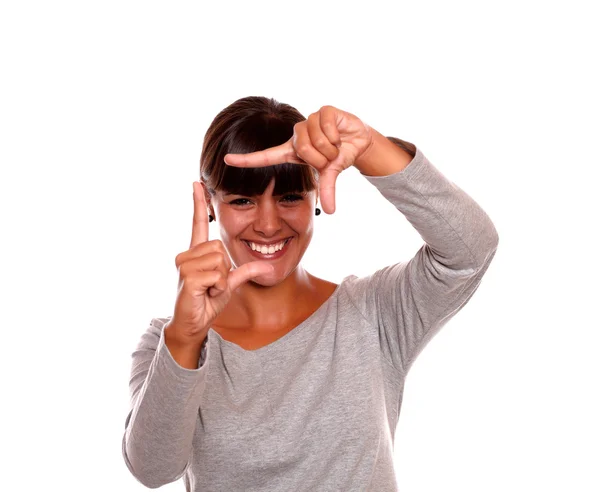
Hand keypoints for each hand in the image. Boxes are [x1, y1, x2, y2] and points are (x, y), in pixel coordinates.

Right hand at [166, 182, 275, 345]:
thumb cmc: (207, 302)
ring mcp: (184, 265)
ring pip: (220, 260)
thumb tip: (268, 266)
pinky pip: (217, 275)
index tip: (196, 183)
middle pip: (221, 247)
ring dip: (221, 280)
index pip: (197, 223)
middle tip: (213, 284)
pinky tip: (206, 294)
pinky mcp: (187, 277)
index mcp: (196, 253)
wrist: (192, 324)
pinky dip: (218, 288)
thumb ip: (245, 272)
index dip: (198, 203)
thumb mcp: (230, 284)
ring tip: (209, 290)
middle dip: (224, 269)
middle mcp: (187, 255)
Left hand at [223, 105, 373, 214]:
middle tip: (330, 156)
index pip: (265, 156)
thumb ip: (326, 190)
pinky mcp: (322, 111)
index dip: (246, 160)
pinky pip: (326, 127)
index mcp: (292, 151)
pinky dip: (337, 136)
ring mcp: (309, 121)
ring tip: (335, 145)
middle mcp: (296, 135)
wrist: (358, 141)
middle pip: (303, 150)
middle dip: (322, 158)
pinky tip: (340, 134)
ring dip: (331, 148)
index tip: (226, 160)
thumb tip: (330, 212)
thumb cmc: (338, 157)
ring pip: (315, 140)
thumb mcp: (329, 174)